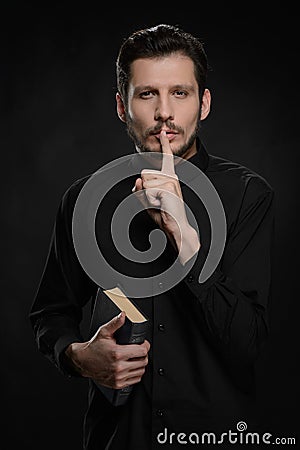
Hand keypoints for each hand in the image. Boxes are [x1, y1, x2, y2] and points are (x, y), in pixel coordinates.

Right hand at [65, 311, 149, 388]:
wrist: (83, 361)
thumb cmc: (94, 347)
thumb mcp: (104, 332)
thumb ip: (115, 323)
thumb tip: (123, 315)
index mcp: (117, 353)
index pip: (142, 351)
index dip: (145, 346)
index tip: (143, 344)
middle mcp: (118, 367)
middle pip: (143, 362)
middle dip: (143, 355)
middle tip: (138, 350)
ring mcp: (118, 377)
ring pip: (141, 371)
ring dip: (140, 364)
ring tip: (134, 358)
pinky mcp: (118, 384)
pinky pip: (135, 380)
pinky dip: (135, 373)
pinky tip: (130, 366)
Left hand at [133, 130, 199, 264]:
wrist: (176, 226)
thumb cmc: (164, 214)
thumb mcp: (147, 201)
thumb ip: (141, 190)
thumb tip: (138, 180)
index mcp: (168, 177)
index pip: (166, 158)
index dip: (164, 145)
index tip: (163, 133)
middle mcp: (171, 177)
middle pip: (144, 174)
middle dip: (143, 190)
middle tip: (157, 202)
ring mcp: (170, 181)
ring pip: (144, 183)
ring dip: (146, 197)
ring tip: (160, 204)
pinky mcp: (168, 188)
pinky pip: (147, 191)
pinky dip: (149, 201)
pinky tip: (161, 205)